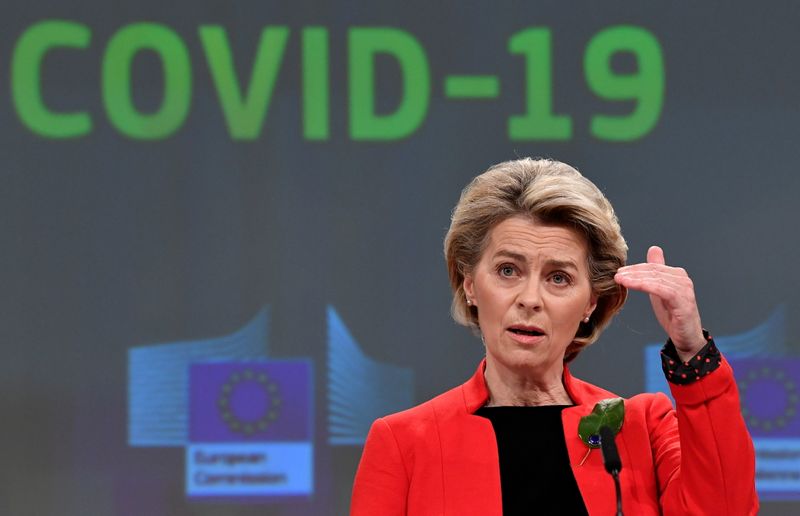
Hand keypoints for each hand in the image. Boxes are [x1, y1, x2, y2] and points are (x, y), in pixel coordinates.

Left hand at [614, 246, 705, 360]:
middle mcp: (683, 279)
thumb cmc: (672, 314)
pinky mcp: (683, 301)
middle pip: (653, 271)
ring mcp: (684, 289)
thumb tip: (653, 249)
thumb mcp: (660, 290)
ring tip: (620, 279)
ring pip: (656, 279)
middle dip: (633, 272)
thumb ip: (656, 272)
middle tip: (616, 275)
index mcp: (677, 274)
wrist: (686, 337)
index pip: (652, 267)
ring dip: (635, 278)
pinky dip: (645, 285)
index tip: (619, 271)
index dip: (635, 268)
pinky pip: (661, 289)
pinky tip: (630, 285)